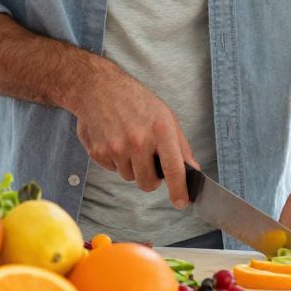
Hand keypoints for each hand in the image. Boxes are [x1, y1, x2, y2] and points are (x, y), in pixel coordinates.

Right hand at [72, 66, 195, 208]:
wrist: (99, 88)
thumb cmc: (137, 101)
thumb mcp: (166, 116)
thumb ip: (180, 145)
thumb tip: (192, 170)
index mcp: (160, 130)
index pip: (174, 169)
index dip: (179, 190)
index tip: (181, 202)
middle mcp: (138, 140)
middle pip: (148, 183)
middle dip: (151, 180)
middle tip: (150, 163)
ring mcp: (116, 147)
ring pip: (129, 177)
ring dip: (132, 167)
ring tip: (130, 143)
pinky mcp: (98, 152)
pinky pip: (112, 170)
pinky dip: (116, 161)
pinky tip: (115, 140)